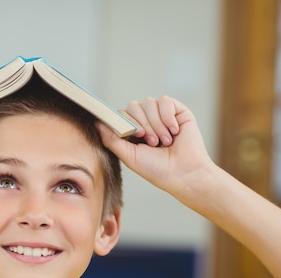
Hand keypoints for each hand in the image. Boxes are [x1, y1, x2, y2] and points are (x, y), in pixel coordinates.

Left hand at [97, 96, 214, 197]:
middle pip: (133, 106)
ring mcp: (161, 115)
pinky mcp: (177, 111)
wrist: (184, 173)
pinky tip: (174, 131)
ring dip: (156, 124)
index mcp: (132, 132)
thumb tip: (96, 123)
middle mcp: (146, 121)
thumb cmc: (156, 169)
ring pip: (149, 103)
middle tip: (153, 142)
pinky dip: (168, 116)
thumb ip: (111, 139)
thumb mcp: (129, 156)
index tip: (138, 136)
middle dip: (142, 124)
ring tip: (165, 141)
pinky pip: (165, 101)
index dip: (127, 122)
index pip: (121, 115)